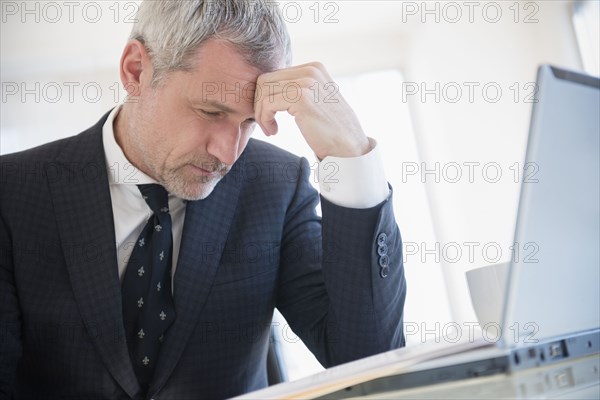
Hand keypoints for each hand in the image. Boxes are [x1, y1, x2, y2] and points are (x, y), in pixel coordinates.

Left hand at [254, 62, 370, 158]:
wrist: (348, 147)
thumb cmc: (330, 129)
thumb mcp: (315, 99)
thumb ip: (298, 88)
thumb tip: (267, 86)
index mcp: (314, 68)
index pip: (274, 75)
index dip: (265, 96)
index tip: (270, 116)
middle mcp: (310, 70)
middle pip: (265, 81)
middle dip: (259, 104)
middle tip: (266, 124)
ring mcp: (306, 82)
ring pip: (263, 92)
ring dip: (261, 114)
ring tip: (270, 129)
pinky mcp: (301, 98)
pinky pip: (267, 104)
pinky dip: (265, 119)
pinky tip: (274, 131)